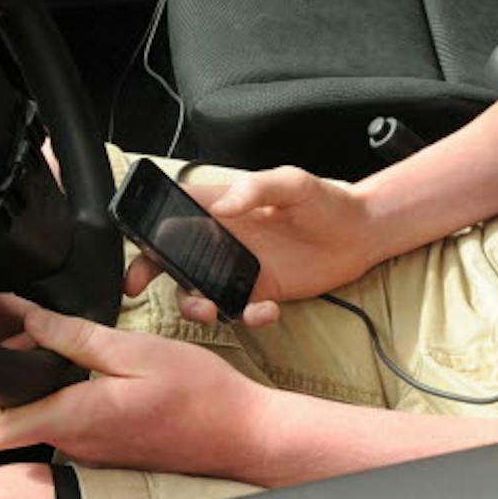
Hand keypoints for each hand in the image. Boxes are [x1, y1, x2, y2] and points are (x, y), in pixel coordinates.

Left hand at [0, 305, 273, 479]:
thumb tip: (34, 322)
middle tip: (37, 337)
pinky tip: (99, 373)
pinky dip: (72, 398)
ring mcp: (94, 453)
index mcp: (79, 418)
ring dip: (45, 385)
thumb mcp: (141, 351)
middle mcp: (78, 444)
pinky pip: (74, 426)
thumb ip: (81, 339)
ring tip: (69, 348)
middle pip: (16, 420)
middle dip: (14, 378)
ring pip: (45, 420)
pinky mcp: (111, 453)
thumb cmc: (202, 396)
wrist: (244, 436)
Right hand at [128, 165, 376, 326]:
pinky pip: (238, 310)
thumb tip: (226, 204)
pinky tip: (266, 310)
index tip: (135, 243)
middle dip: (148, 272)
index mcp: (224, 207)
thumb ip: (258, 188)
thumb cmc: (327, 201)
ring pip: (198, 290)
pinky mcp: (259, 291)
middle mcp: (224, 239)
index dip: (147, 227)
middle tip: (137, 286)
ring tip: (210, 308)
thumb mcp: (294, 182)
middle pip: (172, 256)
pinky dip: (245, 315)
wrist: (362, 234)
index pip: (174, 212)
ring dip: (194, 303)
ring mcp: (239, 267)